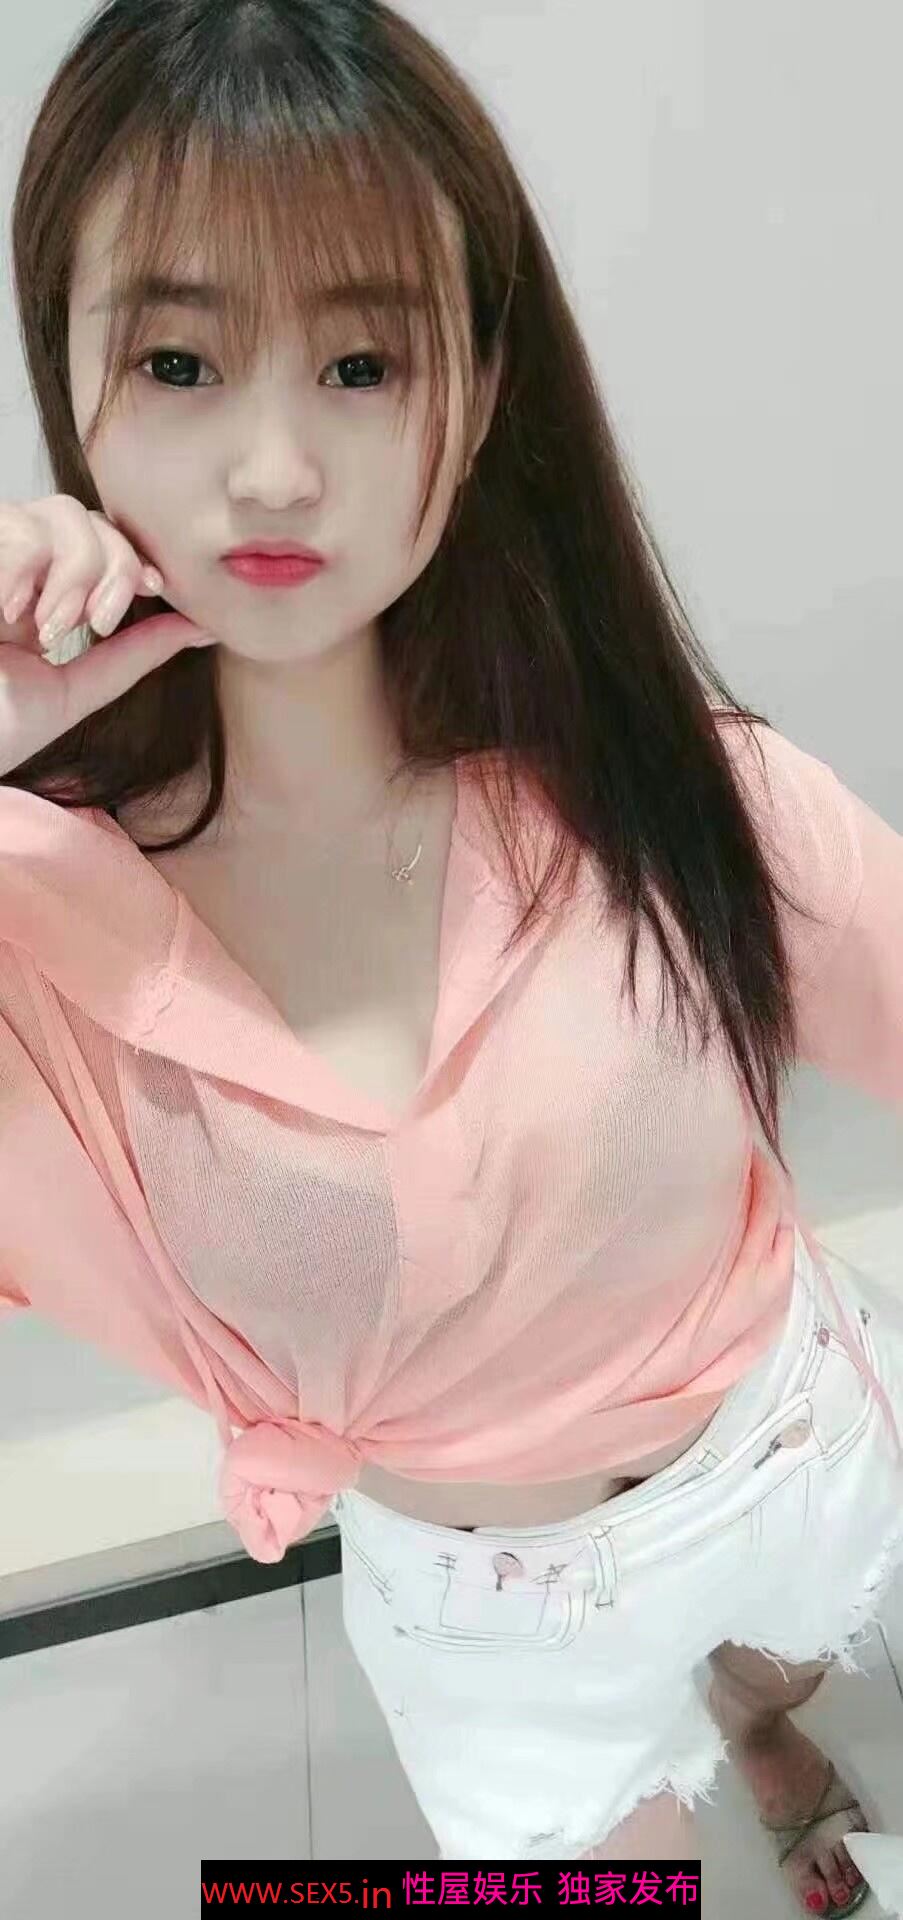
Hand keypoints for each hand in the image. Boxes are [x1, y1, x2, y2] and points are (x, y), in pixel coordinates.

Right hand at [0, 494, 213, 777]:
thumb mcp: (75, 692)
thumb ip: (135, 655)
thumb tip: (205, 625)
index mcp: (36, 596)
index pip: (97, 538)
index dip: (130, 556)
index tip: (153, 590)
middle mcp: (9, 571)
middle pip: (80, 514)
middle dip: (109, 564)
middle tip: (93, 623)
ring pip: (53, 513)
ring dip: (72, 570)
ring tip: (46, 626)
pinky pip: (12, 525)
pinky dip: (25, 563)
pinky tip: (13, 610)